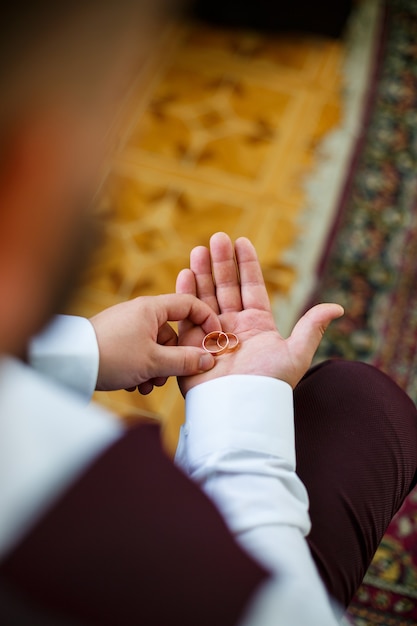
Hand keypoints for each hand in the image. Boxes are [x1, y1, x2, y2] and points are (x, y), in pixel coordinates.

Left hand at [90, 294, 220, 393]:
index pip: (189, 305)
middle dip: (172, 360)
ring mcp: (126, 325)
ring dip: (155, 369)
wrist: (70, 362)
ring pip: (154, 347)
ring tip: (144, 386)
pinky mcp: (115, 338)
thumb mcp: (154, 362)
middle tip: (165, 378)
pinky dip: (140, 368)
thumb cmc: (113, 356)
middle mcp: (139, 312)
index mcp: (151, 308)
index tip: (213, 342)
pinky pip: (138, 351)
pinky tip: (131, 385)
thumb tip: (209, 359)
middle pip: (171, 333)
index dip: (206, 322)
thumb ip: (185, 361)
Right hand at [176, 233, 343, 395]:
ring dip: (202, 271)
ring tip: (200, 248)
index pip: (251, 287)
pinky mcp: (191, 344)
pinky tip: (185, 272)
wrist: (240, 408)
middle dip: (221, 262)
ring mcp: (211, 333)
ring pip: (206, 295)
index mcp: (257, 325)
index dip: (247, 264)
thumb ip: (312, 327)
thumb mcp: (297, 353)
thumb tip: (337, 307)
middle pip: (226, 286)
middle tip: (217, 237)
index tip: (242, 241)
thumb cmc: (269, 383)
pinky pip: (186, 314)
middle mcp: (233, 326)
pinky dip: (185, 293)